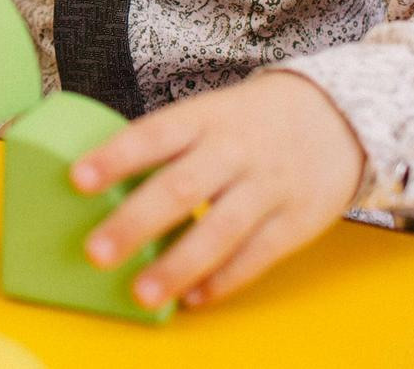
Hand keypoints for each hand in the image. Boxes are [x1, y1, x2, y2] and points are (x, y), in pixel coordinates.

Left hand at [71, 72, 364, 309]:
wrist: (337, 116)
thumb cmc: (249, 121)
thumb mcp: (209, 115)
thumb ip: (167, 149)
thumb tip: (104, 189)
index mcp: (204, 118)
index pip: (153, 134)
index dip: (115, 157)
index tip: (77, 179)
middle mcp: (234, 151)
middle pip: (181, 187)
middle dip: (135, 222)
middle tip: (96, 251)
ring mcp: (267, 187)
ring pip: (219, 230)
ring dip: (178, 265)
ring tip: (141, 292)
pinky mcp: (296, 221)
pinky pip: (257, 256)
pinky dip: (224, 280)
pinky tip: (193, 299)